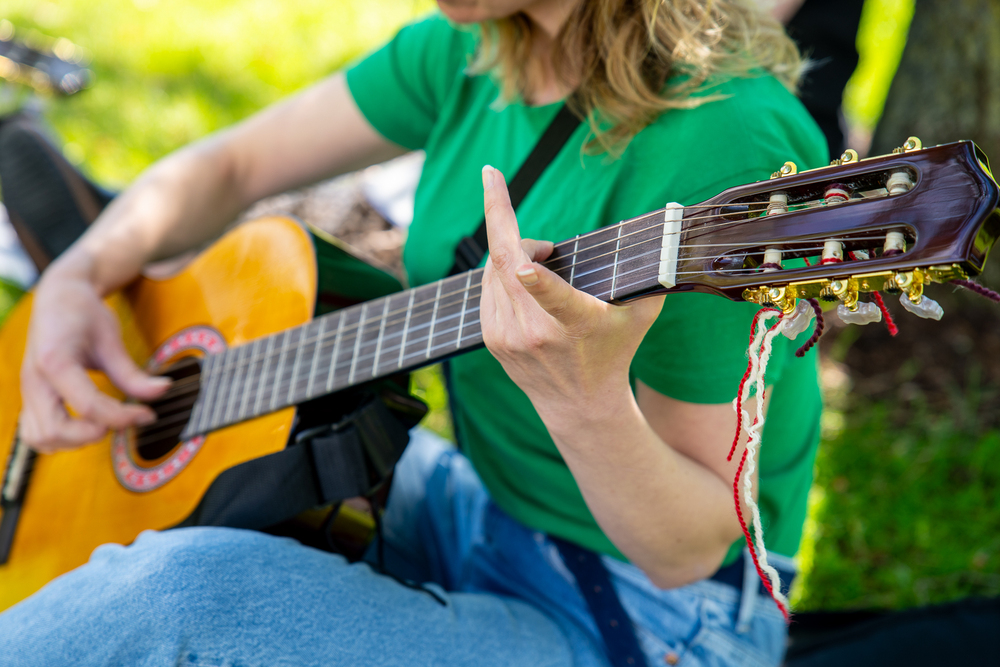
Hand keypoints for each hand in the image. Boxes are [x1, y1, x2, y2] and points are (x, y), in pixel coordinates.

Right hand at [19, 270, 169, 452]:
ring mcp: (28, 391)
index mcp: (56, 362)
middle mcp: (34, 381)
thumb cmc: (83, 314)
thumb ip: (133, 373)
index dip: (123, 417)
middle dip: (94, 434)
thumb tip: (163, 391)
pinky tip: (86, 426)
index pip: (88, 406)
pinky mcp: (30, 397)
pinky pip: (35, 433)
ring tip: (106, 423)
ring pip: (40, 438)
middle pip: (56, 430)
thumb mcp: (112, 340)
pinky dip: (60, 439)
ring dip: (75, 441)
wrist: (57, 297)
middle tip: (125, 419)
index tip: (148, 414)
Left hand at [478, 165, 663, 430]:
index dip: (539, 281)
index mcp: (573, 324)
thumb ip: (651, 275)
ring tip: (541, 253)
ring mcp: (508, 337)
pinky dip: (501, 268)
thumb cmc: (615, 349)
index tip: (528, 265)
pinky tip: (522, 272)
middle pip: (507, 263)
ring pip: (492, 269)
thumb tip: (671, 233)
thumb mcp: (640, 316)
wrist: (579, 405)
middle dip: (498, 215)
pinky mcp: (491, 339)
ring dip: (510, 246)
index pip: (555, 300)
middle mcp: (535, 332)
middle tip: (494, 179)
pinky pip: (487, 287)